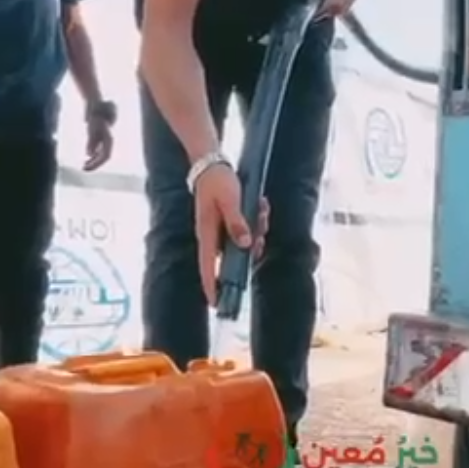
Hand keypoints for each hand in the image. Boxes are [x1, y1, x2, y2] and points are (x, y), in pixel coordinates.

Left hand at [84, 115, 112, 170]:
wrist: (98, 110)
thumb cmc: (95, 119)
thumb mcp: (92, 130)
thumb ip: (91, 142)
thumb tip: (88, 154)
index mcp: (109, 140)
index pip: (105, 156)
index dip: (97, 164)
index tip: (88, 168)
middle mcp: (108, 143)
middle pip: (103, 158)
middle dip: (94, 165)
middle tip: (84, 169)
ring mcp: (105, 142)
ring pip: (101, 156)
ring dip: (93, 162)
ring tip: (84, 166)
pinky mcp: (101, 141)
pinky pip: (98, 152)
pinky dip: (92, 157)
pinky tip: (86, 159)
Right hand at [192, 163, 270, 305]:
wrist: (212, 163)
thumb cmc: (217, 182)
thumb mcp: (229, 200)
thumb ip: (237, 222)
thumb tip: (246, 245)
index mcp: (207, 233)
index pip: (206, 266)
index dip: (211, 285)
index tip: (215, 303)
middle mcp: (213, 236)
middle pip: (232, 257)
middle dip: (251, 249)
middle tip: (261, 233)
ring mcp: (221, 230)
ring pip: (244, 242)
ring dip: (258, 230)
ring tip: (262, 210)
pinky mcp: (230, 222)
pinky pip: (247, 230)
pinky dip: (257, 221)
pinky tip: (261, 206)